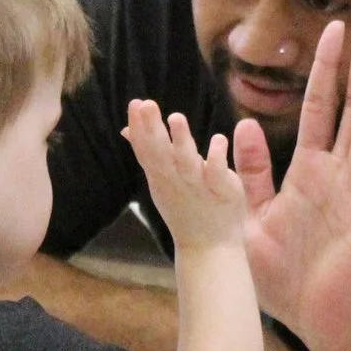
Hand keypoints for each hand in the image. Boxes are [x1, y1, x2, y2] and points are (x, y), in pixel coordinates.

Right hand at [123, 100, 246, 252]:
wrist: (207, 247)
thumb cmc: (184, 206)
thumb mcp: (160, 179)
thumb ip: (148, 152)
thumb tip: (128, 129)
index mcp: (160, 176)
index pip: (145, 150)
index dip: (139, 128)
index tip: (134, 103)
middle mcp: (175, 180)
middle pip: (161, 154)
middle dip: (152, 130)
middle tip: (146, 104)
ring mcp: (198, 187)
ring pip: (187, 163)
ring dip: (181, 141)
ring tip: (176, 117)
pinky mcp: (222, 193)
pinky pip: (218, 175)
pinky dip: (216, 158)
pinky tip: (218, 139)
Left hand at [234, 14, 350, 350]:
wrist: (315, 324)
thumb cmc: (286, 274)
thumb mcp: (252, 219)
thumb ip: (251, 174)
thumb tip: (244, 125)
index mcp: (309, 172)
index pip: (318, 108)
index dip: (324, 69)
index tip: (331, 30)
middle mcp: (339, 177)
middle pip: (350, 109)